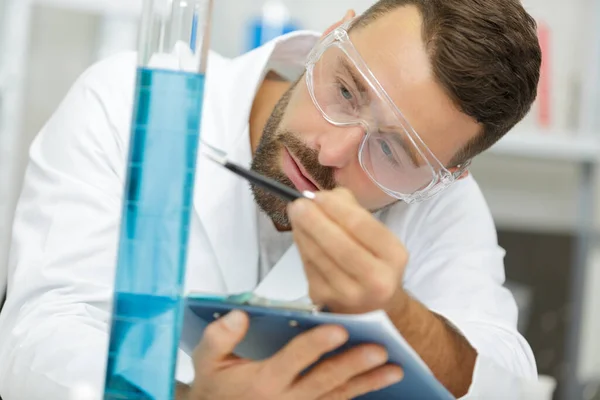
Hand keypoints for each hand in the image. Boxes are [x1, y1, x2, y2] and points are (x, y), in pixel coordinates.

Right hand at [186, 310, 403, 399]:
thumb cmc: (216, 388)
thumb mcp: (206, 362)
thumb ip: (219, 338)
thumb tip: (238, 315)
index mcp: (263, 381)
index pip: (293, 360)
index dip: (316, 344)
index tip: (338, 329)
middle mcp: (286, 399)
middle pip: (325, 380)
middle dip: (353, 364)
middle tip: (379, 350)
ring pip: (338, 396)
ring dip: (367, 383)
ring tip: (394, 370)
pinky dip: (358, 394)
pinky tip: (379, 383)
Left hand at [288, 188, 408, 313]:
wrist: (374, 306)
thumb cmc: (374, 262)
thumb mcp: (377, 237)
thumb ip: (352, 211)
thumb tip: (322, 198)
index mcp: (393, 256)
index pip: (361, 226)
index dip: (336, 208)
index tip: (318, 195)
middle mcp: (376, 279)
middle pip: (338, 244)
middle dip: (314, 220)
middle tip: (298, 204)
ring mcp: (349, 293)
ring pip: (318, 256)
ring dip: (303, 231)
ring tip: (296, 214)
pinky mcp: (325, 299)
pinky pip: (309, 267)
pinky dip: (301, 246)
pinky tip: (300, 233)